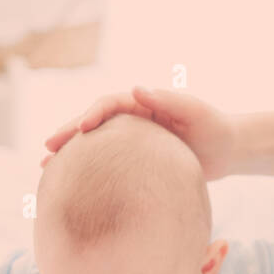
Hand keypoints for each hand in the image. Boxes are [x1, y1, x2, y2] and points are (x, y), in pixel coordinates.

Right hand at [42, 86, 237, 179]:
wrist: (227, 150)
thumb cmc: (214, 127)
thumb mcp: (195, 111)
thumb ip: (168, 100)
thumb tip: (136, 89)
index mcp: (142, 103)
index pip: (109, 104)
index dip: (92, 114)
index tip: (81, 128)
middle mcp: (132, 119)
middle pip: (93, 123)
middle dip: (69, 132)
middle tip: (48, 147)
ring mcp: (131, 141)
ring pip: (94, 144)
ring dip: (70, 153)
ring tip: (46, 166)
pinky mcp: (135, 161)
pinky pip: (106, 163)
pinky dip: (87, 170)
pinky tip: (70, 184)